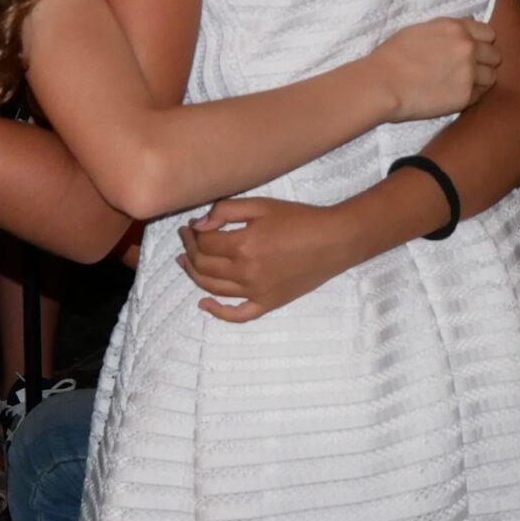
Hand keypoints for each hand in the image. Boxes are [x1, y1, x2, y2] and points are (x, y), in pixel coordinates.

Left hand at [176, 196, 363, 321]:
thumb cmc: (298, 219)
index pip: (204, 243)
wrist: (333, 241)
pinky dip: (218, 313)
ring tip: (185, 262)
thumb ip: (225, 210)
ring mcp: (257, 292)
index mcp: (243, 245)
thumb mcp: (260, 205)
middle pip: (204, 266)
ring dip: (194, 275)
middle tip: (187, 239)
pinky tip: (204, 303)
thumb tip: (199, 225)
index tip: (190, 226)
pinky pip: (238, 315)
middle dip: (190, 251)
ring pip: (213, 289)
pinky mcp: (268, 303)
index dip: (192, 233)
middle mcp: (246, 272)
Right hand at [369, 16, 498, 118]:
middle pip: (495, 55)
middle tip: (465, 69)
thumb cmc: (393, 55)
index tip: (471, 50)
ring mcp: (469, 72)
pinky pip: (480, 95)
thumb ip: (448, 28)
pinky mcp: (466, 96)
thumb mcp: (420, 30)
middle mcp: (467, 47)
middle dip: (484, 61)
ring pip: (492, 77)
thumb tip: (470, 21)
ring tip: (458, 83)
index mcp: (455, 28)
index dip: (481, 42)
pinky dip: (469, 95)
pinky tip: (451, 94)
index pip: (488, 33)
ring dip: (480, 80)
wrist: (382, 83)